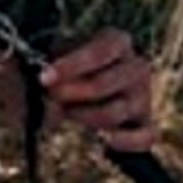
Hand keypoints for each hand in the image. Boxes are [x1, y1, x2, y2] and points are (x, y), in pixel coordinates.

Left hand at [38, 27, 154, 152]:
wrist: (80, 92)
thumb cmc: (65, 69)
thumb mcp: (56, 59)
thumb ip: (49, 70)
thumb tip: (37, 90)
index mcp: (117, 42)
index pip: (100, 51)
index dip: (72, 65)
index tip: (45, 77)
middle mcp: (137, 66)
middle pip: (105, 83)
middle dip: (72, 92)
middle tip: (51, 96)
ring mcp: (144, 97)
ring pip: (116, 112)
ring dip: (85, 116)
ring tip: (67, 112)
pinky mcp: (146, 124)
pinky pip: (145, 137)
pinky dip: (126, 141)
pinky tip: (105, 140)